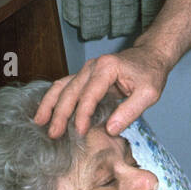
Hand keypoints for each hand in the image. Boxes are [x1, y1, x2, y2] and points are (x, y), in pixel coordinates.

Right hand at [33, 41, 169, 137]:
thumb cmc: (151, 73)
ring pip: (62, 86)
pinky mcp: (85, 76)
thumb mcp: (149, 94)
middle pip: (70, 91)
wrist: (150, 56)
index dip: (82, 114)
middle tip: (53, 133)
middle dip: (60, 113)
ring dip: (50, 104)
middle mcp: (92, 66)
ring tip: (39, 122)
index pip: (89, 94)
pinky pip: (65, 86)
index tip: (79, 132)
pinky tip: (47, 111)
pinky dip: (55, 99)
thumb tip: (110, 130)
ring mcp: (87, 70)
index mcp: (107, 68)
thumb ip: (130, 111)